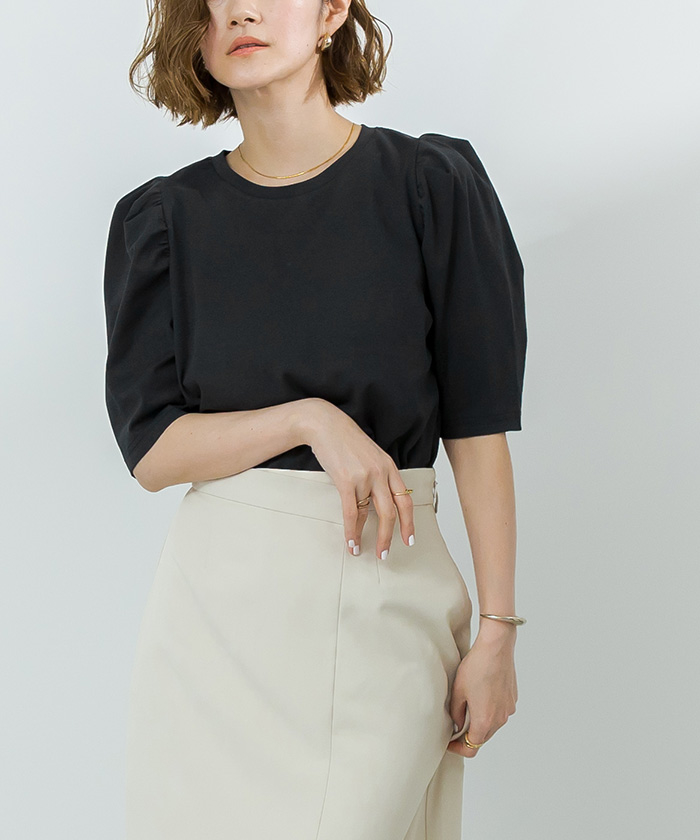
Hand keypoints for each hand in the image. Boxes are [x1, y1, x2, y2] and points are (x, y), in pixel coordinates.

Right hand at [301, 399, 415, 559]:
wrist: (325, 424)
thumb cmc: (345, 440)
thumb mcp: (369, 456)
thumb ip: (377, 475)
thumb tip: (377, 500)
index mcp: (389, 467)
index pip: (405, 499)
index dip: (409, 522)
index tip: (409, 539)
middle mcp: (381, 472)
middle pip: (393, 511)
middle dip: (391, 536)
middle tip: (386, 553)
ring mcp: (365, 476)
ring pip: (372, 514)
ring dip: (369, 537)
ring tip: (364, 551)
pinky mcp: (347, 480)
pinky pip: (352, 513)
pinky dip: (352, 531)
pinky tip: (351, 542)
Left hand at [446, 623, 517, 757]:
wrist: (496, 648)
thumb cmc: (476, 667)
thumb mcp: (458, 691)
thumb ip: (456, 713)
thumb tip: (457, 725)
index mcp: (484, 721)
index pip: (471, 748)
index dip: (458, 748)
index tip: (449, 742)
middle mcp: (500, 720)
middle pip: (482, 737)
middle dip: (468, 734)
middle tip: (454, 724)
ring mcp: (508, 710)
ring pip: (492, 725)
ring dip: (480, 721)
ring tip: (467, 705)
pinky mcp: (512, 699)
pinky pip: (499, 712)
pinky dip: (489, 710)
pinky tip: (481, 694)